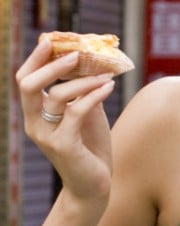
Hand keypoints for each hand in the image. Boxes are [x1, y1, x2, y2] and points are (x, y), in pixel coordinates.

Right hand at [16, 38, 116, 201]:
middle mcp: (35, 123)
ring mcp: (47, 135)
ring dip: (84, 81)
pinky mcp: (63, 146)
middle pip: (28, 85)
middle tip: (75, 55)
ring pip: (57, 96)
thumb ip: (83, 91)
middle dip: (51, 66)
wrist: (95, 184)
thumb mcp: (86, 113)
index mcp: (36, 113)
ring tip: (107, 74)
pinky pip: (76, 112)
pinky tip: (109, 87)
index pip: (25, 80)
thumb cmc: (90, 147)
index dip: (35, 59)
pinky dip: (94, 96)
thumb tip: (91, 61)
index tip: (50, 40)